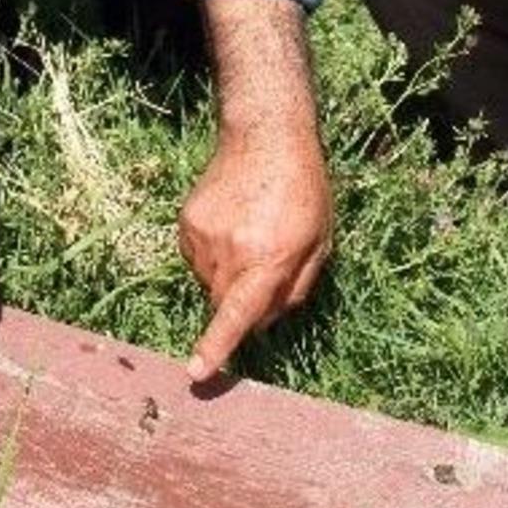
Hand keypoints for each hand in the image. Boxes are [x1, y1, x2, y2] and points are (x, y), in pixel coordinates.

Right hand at [178, 125, 331, 382]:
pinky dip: (212, 253)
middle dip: (240, 301)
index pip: (238, 313)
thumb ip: (296, 287)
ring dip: (227, 275)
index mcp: (269, 257)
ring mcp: (204, 234)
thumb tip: (264, 323)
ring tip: (249, 234)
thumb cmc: (302, 188)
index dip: (217, 346)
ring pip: (209, 281)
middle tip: (264, 267)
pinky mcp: (187, 221)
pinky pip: (196, 257)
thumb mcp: (319, 241)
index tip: (196, 373)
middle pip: (224, 303)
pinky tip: (231, 224)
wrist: (265, 135)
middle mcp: (231, 250)